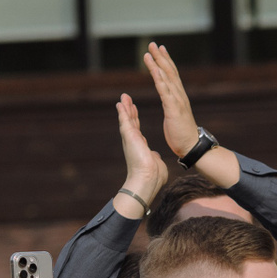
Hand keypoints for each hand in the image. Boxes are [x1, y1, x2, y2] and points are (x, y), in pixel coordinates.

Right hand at [116, 93, 166, 209]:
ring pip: (127, 120)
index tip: (134, 110)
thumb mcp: (156, 163)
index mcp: (141, 147)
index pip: (137, 130)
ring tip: (124, 97)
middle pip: (131, 122)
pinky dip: (122, 112)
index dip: (135, 119)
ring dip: (125, 108)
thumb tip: (155, 156)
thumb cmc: (153, 177)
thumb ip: (155, 157)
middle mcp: (134, 142)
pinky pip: (125, 121)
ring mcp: (130, 139)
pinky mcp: (129, 137)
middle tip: (127, 99)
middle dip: (129, 110)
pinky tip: (120, 103)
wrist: (147, 180)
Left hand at [144, 43, 201, 159]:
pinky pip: (164, 91)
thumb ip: (172, 106)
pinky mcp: (173, 109)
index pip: (172, 75)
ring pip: (166, 78)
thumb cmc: (182, 135)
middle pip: (169, 72)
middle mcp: (179, 95)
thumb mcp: (175, 116)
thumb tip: (169, 101)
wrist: (191, 146)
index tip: (159, 50)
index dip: (165, 61)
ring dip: (157, 64)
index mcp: (179, 97)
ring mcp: (177, 101)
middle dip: (161, 57)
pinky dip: (159, 79)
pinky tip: (154, 69)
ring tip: (149, 52)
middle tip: (153, 44)